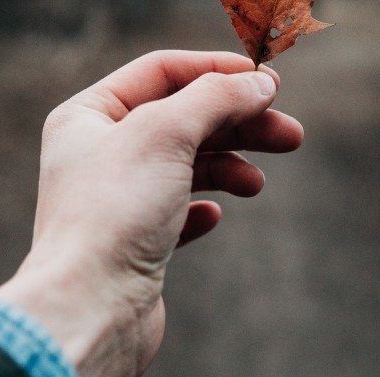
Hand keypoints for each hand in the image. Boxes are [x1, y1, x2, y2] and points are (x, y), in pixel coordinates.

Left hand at [0, 50, 302, 376]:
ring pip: (186, 164)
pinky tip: (211, 216)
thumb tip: (259, 83)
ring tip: (256, 184)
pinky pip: (177, 210)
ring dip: (229, 166)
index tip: (266, 80)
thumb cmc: (114, 212)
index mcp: (89, 115)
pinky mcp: (134, 239)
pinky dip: (202, 206)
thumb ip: (216, 97)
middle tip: (290, 134)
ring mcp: (117, 196)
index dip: (216, 70)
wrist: (91, 308)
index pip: (161, 70)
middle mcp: (99, 151)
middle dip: (238, 124)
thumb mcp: (167, 132)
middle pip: (183, 118)